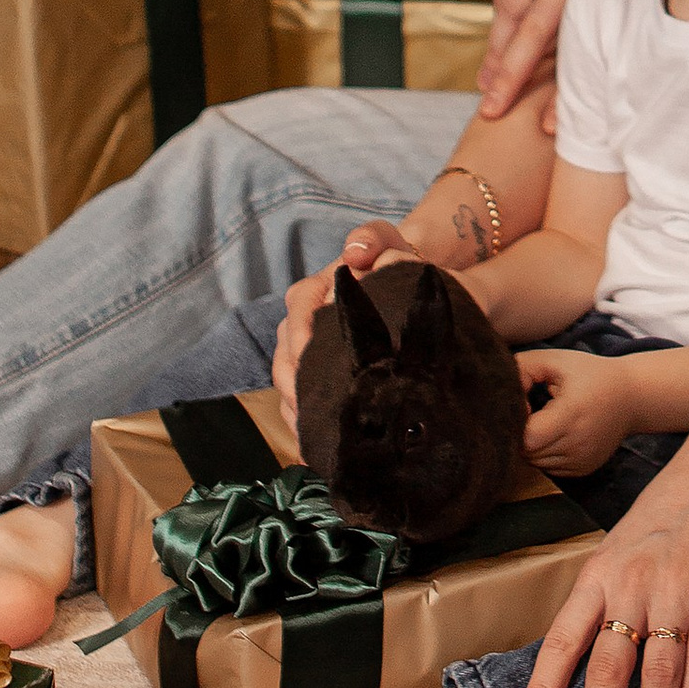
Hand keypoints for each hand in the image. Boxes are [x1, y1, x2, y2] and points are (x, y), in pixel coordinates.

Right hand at [272, 216, 417, 438]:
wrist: (404, 281)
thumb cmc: (393, 261)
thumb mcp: (388, 243)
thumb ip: (373, 239)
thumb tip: (356, 251)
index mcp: (312, 293)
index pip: (296, 315)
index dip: (301, 342)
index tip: (309, 366)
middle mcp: (301, 322)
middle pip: (284, 358)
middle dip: (294, 389)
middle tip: (310, 416)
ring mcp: (304, 350)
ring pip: (288, 384)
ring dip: (296, 412)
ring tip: (311, 439)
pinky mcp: (314, 373)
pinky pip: (300, 399)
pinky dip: (304, 423)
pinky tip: (314, 447)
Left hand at [518, 343, 632, 479]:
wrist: (633, 396)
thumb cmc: (591, 374)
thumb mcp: (556, 360)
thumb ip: (522, 368)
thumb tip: (502, 393)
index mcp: (571, 415)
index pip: (527, 437)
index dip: (517, 423)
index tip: (526, 404)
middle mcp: (577, 444)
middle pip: (528, 453)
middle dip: (520, 434)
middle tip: (532, 411)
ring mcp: (581, 460)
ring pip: (536, 463)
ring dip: (532, 445)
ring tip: (545, 420)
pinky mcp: (583, 469)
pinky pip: (550, 468)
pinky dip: (545, 453)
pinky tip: (555, 433)